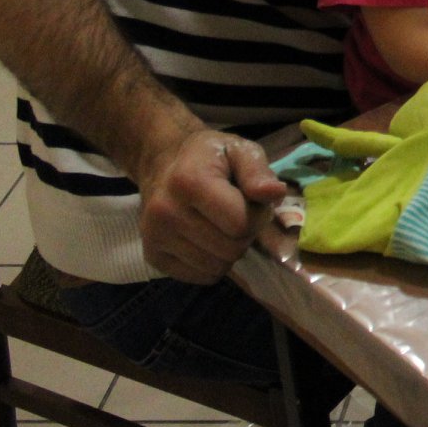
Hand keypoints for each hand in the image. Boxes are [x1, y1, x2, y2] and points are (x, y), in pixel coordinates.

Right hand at [136, 130, 286, 283]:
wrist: (162, 164)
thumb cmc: (208, 157)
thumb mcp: (240, 150)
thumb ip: (258, 171)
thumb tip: (275, 193)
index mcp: (189, 182)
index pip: (240, 223)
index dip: (257, 215)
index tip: (252, 200)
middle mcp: (166, 212)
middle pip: (231, 248)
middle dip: (245, 233)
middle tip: (238, 213)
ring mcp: (155, 237)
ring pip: (218, 266)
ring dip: (230, 249)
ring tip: (222, 224)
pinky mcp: (152, 256)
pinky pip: (201, 276)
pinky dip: (213, 262)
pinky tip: (207, 238)